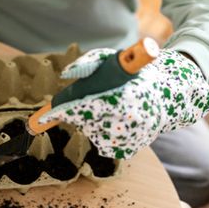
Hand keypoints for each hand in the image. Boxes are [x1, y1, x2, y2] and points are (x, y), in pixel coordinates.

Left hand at [39, 48, 208, 158]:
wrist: (170, 95)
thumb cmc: (137, 74)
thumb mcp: (114, 58)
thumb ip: (91, 62)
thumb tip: (67, 74)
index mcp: (122, 96)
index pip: (83, 107)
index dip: (61, 111)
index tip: (38, 120)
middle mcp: (126, 120)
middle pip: (83, 120)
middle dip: (80, 109)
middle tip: (94, 98)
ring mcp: (127, 138)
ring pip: (90, 131)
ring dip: (92, 119)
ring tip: (113, 106)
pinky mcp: (125, 150)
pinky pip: (100, 141)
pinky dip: (102, 131)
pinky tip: (117, 119)